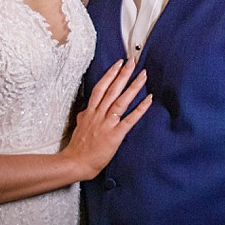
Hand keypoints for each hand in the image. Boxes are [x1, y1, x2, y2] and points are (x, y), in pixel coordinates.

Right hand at [62, 60, 150, 177]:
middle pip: (111, 90)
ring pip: (120, 101)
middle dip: (123, 74)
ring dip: (133, 87)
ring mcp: (107, 124)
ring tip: (143, 75)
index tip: (118, 63)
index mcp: (90, 112)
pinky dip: (140, 109)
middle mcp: (98, 115)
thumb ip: (84, 117)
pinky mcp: (115, 135)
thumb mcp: (79, 127)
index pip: (100, 88)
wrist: (76, 162)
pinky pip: (129, 119)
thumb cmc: (78, 147)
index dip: (110, 74)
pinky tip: (148, 100)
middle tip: (133, 62)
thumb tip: (85, 111)